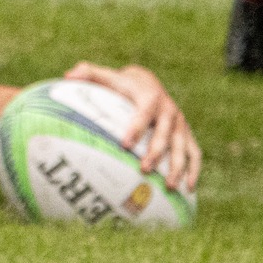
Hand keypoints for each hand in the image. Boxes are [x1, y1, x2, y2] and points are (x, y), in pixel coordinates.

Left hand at [64, 61, 199, 193]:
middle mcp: (168, 109)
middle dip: (156, 152)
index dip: (136, 127)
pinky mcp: (186, 133)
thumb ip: (88, 74)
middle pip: (165, 132)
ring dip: (178, 166)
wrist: (148, 82)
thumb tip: (68, 75)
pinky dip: (193, 170)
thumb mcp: (107, 77)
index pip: (144, 112)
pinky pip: (194, 153)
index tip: (124, 144)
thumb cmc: (122, 85)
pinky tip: (188, 188)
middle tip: (144, 169)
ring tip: (170, 186)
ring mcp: (180, 123)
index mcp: (149, 96)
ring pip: (183, 146)